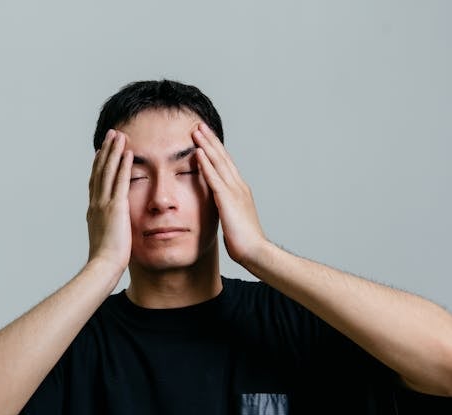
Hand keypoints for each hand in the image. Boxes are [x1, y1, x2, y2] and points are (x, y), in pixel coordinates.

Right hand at [86, 129, 132, 274]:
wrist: (103, 266)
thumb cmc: (106, 261)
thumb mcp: (106, 241)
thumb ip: (109, 230)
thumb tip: (113, 229)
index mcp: (94, 211)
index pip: (96, 182)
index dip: (99, 165)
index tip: (102, 152)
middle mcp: (96, 204)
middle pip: (100, 171)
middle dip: (105, 152)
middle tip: (111, 135)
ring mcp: (103, 204)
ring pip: (108, 171)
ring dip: (114, 152)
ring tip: (119, 136)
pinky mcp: (115, 207)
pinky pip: (120, 181)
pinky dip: (123, 165)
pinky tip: (128, 153)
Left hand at [193, 123, 266, 265]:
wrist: (255, 251)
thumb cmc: (244, 241)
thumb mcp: (232, 219)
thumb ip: (224, 208)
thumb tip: (216, 206)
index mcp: (239, 190)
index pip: (226, 164)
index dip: (215, 149)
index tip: (205, 137)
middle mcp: (238, 186)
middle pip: (222, 157)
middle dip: (210, 140)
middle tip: (199, 125)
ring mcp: (234, 191)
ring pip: (218, 163)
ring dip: (206, 145)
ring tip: (196, 131)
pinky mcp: (228, 200)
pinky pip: (214, 178)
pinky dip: (205, 164)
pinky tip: (197, 153)